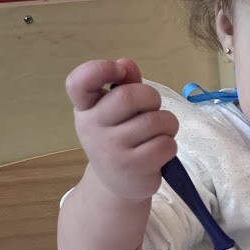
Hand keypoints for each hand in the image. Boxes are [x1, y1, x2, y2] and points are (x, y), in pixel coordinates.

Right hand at [66, 59, 177, 200]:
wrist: (117, 185)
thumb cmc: (120, 139)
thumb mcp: (116, 112)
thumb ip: (125, 85)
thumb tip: (126, 64)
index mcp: (85, 108)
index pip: (79, 82)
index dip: (100, 69)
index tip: (120, 71)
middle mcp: (91, 128)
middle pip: (130, 96)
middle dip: (152, 98)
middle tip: (152, 110)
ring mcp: (110, 150)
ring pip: (155, 121)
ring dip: (167, 124)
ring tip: (158, 133)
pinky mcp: (132, 168)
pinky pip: (165, 144)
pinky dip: (170, 145)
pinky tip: (158, 152)